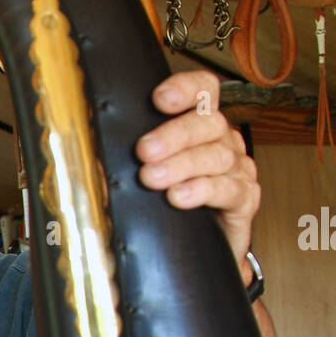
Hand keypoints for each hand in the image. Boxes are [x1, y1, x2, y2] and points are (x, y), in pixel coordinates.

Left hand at [136, 70, 259, 278]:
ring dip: (182, 165)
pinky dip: (203, 190)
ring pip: (216, 155)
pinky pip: (229, 188)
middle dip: (174, 135)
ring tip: (154, 178)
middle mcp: (222, 140)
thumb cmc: (173, 206)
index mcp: (200, 124)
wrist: (202, 248)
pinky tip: (180, 197)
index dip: (186, 88)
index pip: (204, 90)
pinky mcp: (245, 198)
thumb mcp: (148, 175)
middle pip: (207, 122)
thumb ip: (126, 161)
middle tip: (145, 152)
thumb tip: (90, 162)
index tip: (160, 99)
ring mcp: (236, 168)